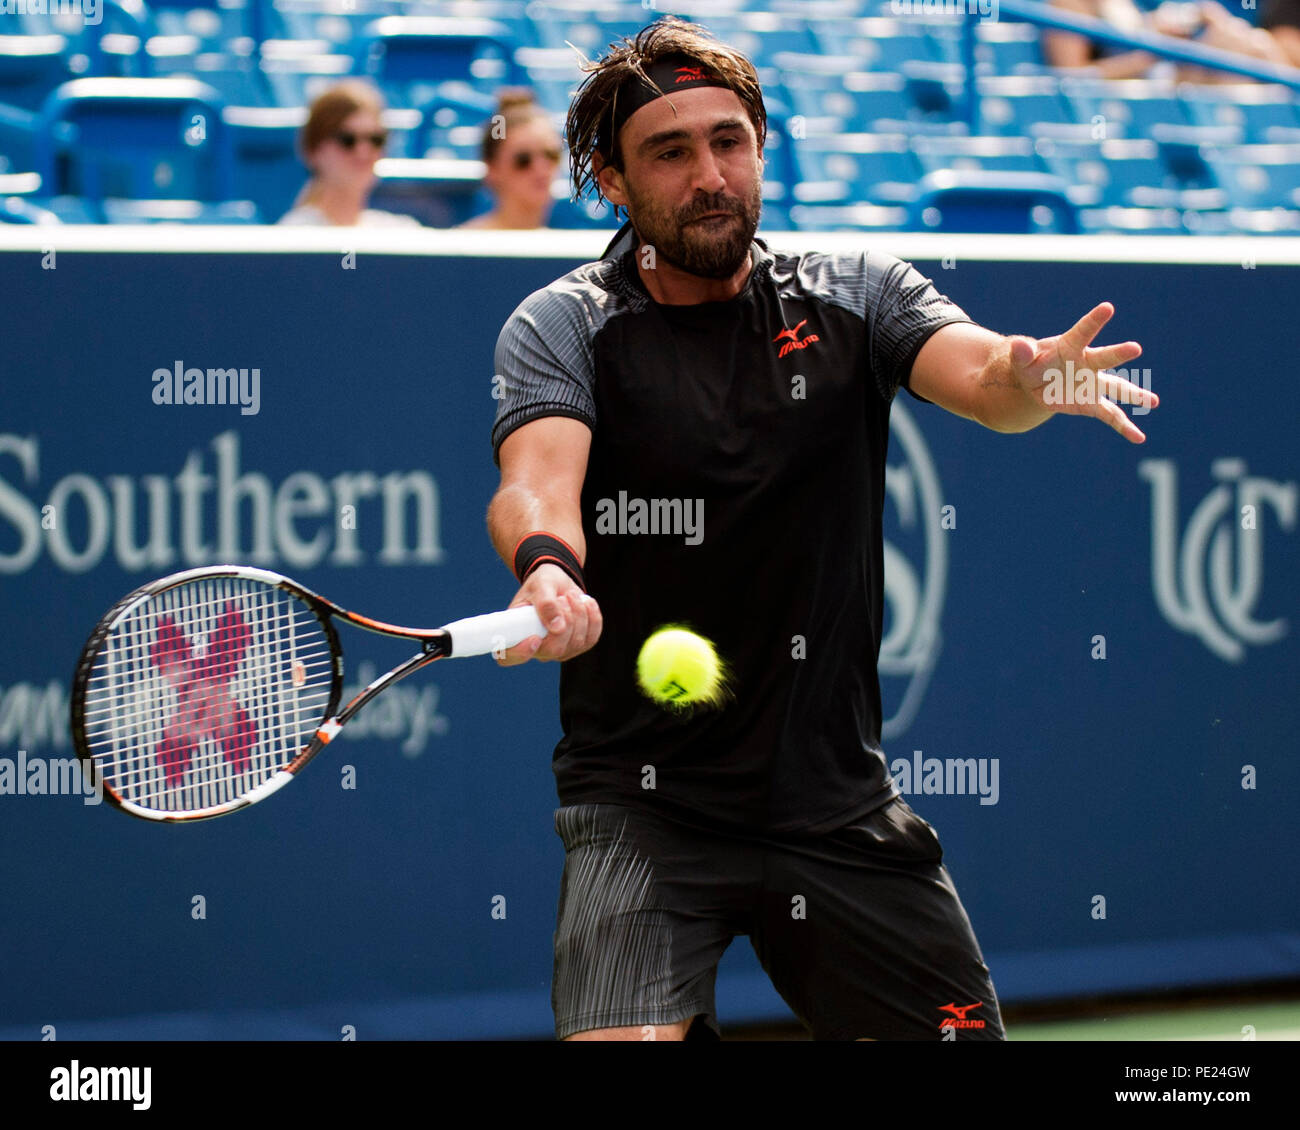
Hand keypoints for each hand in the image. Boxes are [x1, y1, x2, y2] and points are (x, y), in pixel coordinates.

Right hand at [495, 563, 602, 665]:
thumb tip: (557, 627)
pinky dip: (593, 618)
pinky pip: (591, 639)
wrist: (559, 584)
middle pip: (555, 650)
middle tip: (563, 599)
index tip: (534, 638)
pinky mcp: (577, 646)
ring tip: (570, 596)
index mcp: (515, 634)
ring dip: (579, 614)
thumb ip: (546, 603)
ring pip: (576, 643)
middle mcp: (536, 648)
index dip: (520, 653)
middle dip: (566, 620)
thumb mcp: (541, 584)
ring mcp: (558, 650)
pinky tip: (586, 603)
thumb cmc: (543, 584)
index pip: (509, 657)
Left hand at [1009, 302, 1157, 442]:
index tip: (1108, 307)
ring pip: (1117, 387)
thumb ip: (1022, 352)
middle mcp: (1088, 363)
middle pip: (1105, 358)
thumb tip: (1018, 345)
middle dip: (1118, 353)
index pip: (1083, 331)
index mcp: (1071, 347)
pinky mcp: (1092, 403)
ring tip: (1153, 401)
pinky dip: (1124, 427)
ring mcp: (1094, 383)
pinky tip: (1139, 438)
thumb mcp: (1022, 359)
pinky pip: (1111, 416)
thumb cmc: (1031, 364)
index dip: (1094, 320)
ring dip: (1134, 395)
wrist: (1036, 383)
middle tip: (1135, 348)